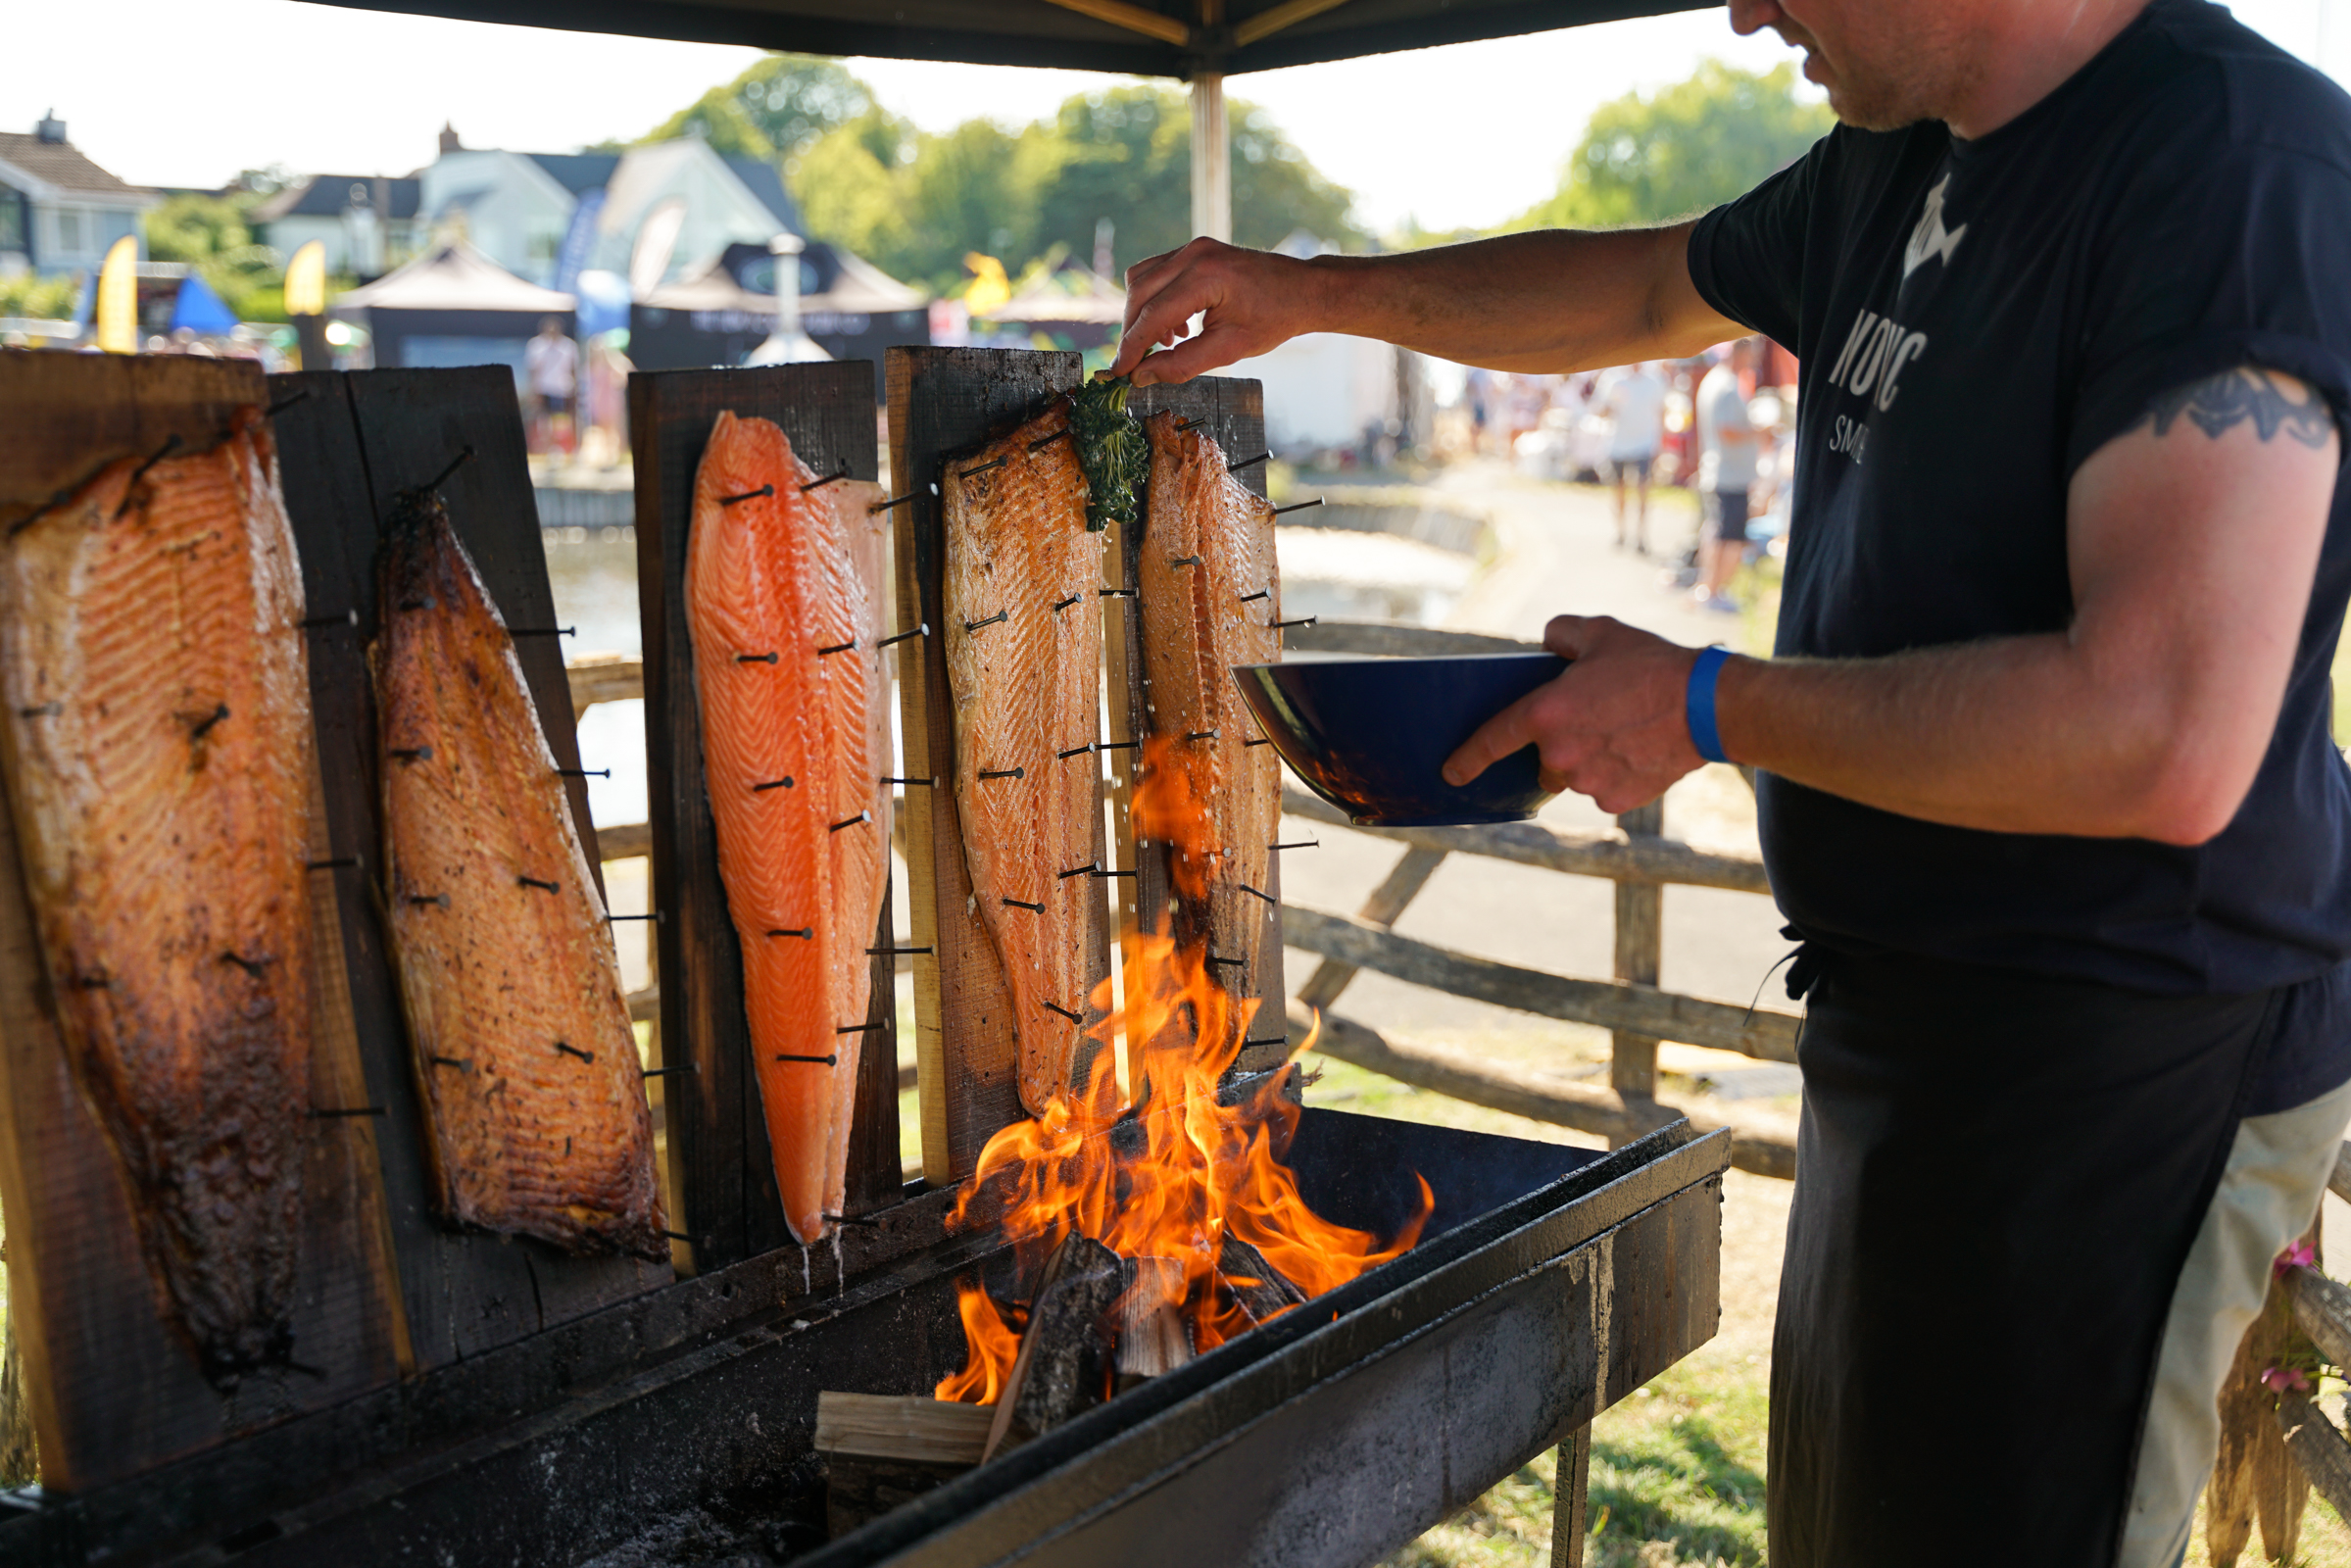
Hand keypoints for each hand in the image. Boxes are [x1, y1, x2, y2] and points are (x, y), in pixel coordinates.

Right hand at [1110, 238, 1315, 386]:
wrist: (1302, 290)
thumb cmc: (1274, 319)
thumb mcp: (1229, 350)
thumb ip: (1182, 364)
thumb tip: (1142, 377)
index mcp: (1206, 276)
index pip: (1153, 315)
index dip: (1131, 347)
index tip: (1118, 372)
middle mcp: (1194, 253)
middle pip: (1139, 293)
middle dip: (1132, 331)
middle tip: (1134, 364)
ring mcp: (1193, 246)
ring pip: (1142, 279)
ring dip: (1142, 314)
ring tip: (1166, 344)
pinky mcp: (1195, 249)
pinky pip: (1157, 272)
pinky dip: (1156, 300)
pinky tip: (1178, 327)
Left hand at [1442, 616, 1708, 812]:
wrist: (1708, 706)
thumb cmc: (1652, 665)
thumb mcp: (1599, 631)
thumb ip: (1560, 634)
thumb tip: (1545, 643)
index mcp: (1546, 713)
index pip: (1493, 740)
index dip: (1468, 758)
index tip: (1451, 772)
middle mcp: (1560, 754)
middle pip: (1543, 758)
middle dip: (1561, 742)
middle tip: (1597, 718)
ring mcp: (1587, 782)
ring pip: (1574, 776)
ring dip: (1588, 759)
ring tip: (1624, 730)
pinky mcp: (1616, 801)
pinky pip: (1603, 790)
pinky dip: (1615, 774)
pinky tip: (1639, 749)